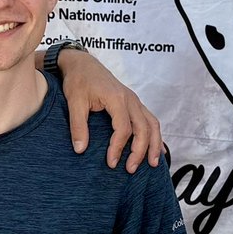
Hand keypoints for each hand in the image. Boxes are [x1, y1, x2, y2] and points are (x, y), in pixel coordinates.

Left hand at [59, 49, 162, 171]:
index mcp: (116, 98)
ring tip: (152, 164)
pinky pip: (150, 120)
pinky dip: (155, 136)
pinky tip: (158, 150)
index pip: (123, 128)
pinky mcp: (134, 103)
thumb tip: (80, 150)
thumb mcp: (74, 102)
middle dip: (140, 151)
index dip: (118, 147)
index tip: (111, 163)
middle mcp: (130, 99)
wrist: (82, 64)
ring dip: (154, 145)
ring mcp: (134, 101)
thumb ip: (78, 126)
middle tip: (130, 169)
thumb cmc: (78, 81)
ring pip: (152, 124)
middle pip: (143, 128)